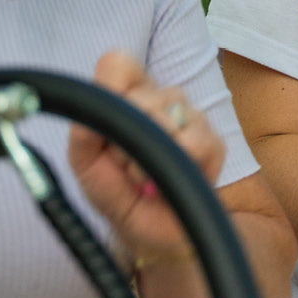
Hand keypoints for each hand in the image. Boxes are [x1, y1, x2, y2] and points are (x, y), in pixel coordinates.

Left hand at [67, 50, 224, 264]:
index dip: (112, 91)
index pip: (118, 64)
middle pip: (141, 96)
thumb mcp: (86, 164)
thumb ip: (83, 132)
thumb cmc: (117, 192)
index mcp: (128, 96)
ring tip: (145, 177)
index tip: (109, 125)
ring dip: (148, 158)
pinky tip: (169, 181)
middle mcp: (161, 99)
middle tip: (125, 166)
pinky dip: (178, 166)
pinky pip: (197, 143)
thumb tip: (94, 110)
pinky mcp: (213, 144)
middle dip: (126, 140)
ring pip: (170, 117)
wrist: (149, 233)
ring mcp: (191, 118)